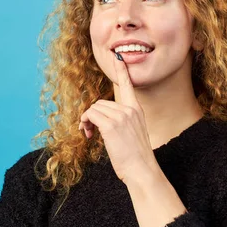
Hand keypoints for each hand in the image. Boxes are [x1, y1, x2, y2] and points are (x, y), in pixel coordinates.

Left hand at [78, 54, 158, 184]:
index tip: (118, 57)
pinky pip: (91, 115)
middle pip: (101, 103)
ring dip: (87, 120)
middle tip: (90, 130)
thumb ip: (122, 122)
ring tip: (90, 134)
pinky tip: (88, 134)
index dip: (122, 71)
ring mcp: (121, 117)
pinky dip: (85, 123)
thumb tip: (101, 121)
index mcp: (137, 110)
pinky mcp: (111, 125)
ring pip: (94, 109)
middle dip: (92, 115)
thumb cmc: (136, 157)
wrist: (141, 169)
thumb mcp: (133, 134)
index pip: (128, 85)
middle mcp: (130, 110)